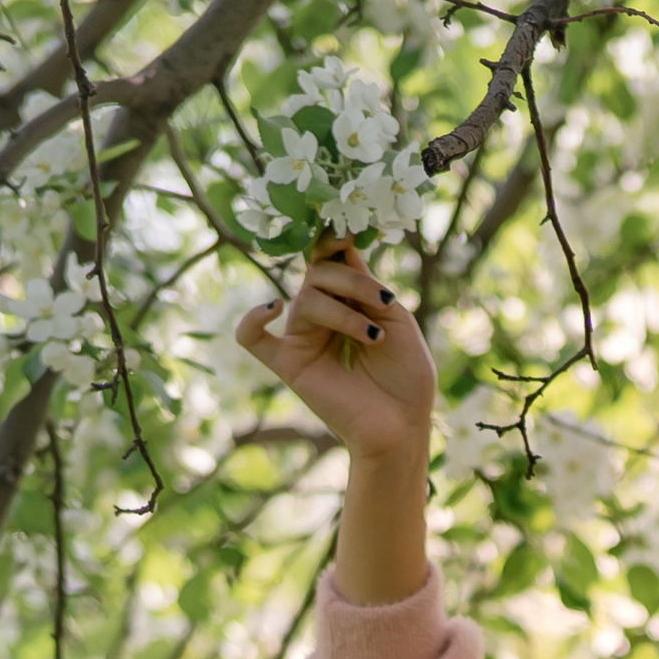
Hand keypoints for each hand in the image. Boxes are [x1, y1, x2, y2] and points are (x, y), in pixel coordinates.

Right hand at [237, 235, 435, 463]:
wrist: (404, 426)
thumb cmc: (407, 376)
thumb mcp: (397, 319)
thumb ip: (368, 284)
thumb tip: (342, 245)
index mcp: (346, 301)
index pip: (330, 260)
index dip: (334, 241)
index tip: (351, 233)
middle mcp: (321, 315)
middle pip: (318, 273)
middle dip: (352, 281)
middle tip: (383, 302)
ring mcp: (302, 339)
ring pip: (304, 301)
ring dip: (342, 312)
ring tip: (373, 336)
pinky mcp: (289, 366)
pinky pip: (253, 339)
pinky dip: (252, 320)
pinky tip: (272, 306)